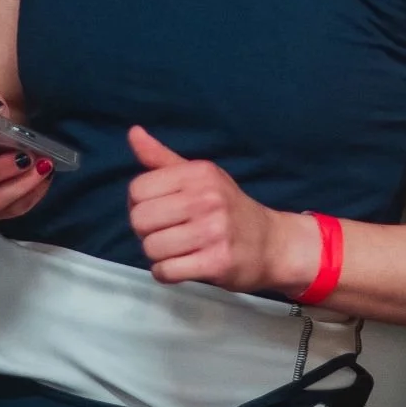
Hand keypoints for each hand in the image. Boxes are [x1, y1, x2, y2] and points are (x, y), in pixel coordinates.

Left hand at [127, 126, 319, 293]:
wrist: (272, 244)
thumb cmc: (229, 210)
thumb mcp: (201, 177)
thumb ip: (162, 159)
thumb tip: (133, 133)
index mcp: (199, 173)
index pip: (138, 189)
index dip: (138, 205)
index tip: (158, 211)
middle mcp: (207, 198)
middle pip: (140, 219)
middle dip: (147, 232)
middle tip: (168, 233)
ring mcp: (214, 231)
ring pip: (151, 247)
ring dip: (158, 255)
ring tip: (177, 250)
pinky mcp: (217, 262)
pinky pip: (167, 271)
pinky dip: (166, 273)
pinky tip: (181, 266)